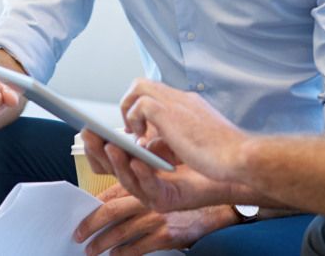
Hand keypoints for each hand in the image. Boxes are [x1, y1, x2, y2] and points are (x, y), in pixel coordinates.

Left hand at [72, 183, 234, 255]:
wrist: (217, 205)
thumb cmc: (190, 191)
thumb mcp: (165, 178)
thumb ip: (142, 184)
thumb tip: (115, 194)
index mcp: (144, 183)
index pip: (112, 192)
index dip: (94, 204)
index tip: (82, 214)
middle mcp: (148, 199)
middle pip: (111, 211)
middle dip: (91, 224)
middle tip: (79, 235)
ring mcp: (156, 218)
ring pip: (121, 232)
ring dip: (103, 242)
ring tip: (92, 250)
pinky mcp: (166, 234)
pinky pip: (139, 247)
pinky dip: (124, 253)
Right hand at [82, 130, 248, 213]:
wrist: (236, 166)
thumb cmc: (208, 149)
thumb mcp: (173, 130)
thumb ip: (151, 128)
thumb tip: (136, 122)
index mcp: (142, 164)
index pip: (112, 156)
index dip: (98, 145)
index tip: (88, 128)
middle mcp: (145, 180)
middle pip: (113, 168)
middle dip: (99, 152)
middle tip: (90, 136)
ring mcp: (155, 193)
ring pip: (128, 179)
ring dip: (117, 161)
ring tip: (112, 146)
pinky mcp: (168, 201)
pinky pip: (151, 189)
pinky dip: (142, 174)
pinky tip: (140, 160)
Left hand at [119, 78, 249, 180]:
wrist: (238, 156)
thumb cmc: (223, 155)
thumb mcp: (194, 142)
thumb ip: (173, 138)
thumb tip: (150, 142)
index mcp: (190, 103)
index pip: (160, 93)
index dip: (145, 108)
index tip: (143, 129)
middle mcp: (182, 98)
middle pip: (144, 83)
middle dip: (130, 103)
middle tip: (132, 128)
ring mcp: (176, 103)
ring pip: (138, 86)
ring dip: (130, 109)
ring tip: (134, 132)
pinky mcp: (169, 113)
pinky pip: (140, 104)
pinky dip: (135, 120)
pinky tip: (143, 138)